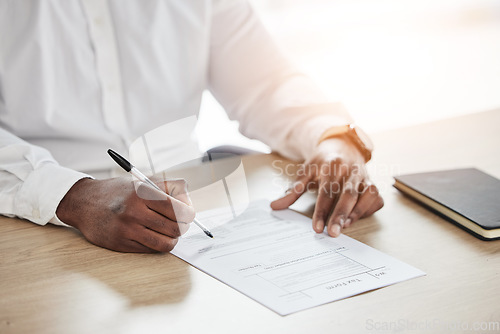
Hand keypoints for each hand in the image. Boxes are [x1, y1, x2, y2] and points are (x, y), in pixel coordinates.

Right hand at [56, 177, 194, 252]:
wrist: (83, 202)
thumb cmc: (119, 192)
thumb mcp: (143, 181)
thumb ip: (169, 188)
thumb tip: (189, 203)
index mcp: (143, 192)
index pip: (179, 209)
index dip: (189, 214)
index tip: (188, 214)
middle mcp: (134, 211)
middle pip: (175, 228)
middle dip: (181, 227)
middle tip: (178, 224)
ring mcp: (127, 229)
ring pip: (165, 244)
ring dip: (172, 239)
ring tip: (168, 232)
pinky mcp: (120, 244)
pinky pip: (150, 250)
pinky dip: (156, 244)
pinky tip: (152, 236)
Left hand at [271, 137, 383, 236]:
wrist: (341, 145)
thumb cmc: (322, 162)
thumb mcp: (305, 172)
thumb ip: (292, 191)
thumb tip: (274, 206)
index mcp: (331, 166)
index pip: (326, 192)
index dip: (322, 211)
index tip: (317, 228)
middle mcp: (350, 170)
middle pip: (348, 195)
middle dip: (340, 215)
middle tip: (333, 233)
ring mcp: (363, 176)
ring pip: (367, 195)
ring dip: (357, 212)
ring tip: (346, 226)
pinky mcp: (372, 182)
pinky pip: (375, 198)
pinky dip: (369, 209)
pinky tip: (356, 218)